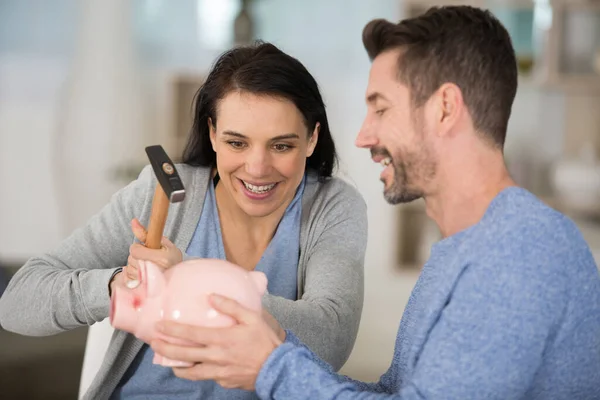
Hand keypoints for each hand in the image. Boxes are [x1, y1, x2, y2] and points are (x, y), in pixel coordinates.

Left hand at [122, 218, 182, 287]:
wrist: (178, 280)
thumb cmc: (171, 260)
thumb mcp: (163, 244)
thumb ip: (146, 233)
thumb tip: (133, 221)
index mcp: (162, 259)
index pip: (135, 250)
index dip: (139, 248)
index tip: (147, 250)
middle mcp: (154, 271)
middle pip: (131, 259)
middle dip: (138, 257)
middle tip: (149, 259)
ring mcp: (148, 282)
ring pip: (129, 269)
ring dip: (135, 267)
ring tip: (147, 268)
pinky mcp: (142, 290)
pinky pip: (128, 279)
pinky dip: (132, 276)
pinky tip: (142, 276)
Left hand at [150, 294, 282, 389]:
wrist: (277, 368)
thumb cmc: (265, 340)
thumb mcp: (252, 317)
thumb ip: (231, 306)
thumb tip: (211, 296)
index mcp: (222, 339)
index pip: (191, 335)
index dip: (172, 331)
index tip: (158, 326)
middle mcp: (216, 357)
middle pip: (184, 356)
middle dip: (165, 349)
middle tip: (154, 343)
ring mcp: (219, 372)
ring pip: (191, 373)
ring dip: (177, 366)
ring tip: (168, 361)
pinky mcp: (224, 382)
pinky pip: (207, 376)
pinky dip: (198, 372)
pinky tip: (196, 367)